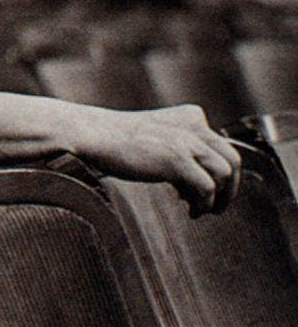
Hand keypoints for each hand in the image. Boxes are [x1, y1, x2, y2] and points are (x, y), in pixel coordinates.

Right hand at [76, 104, 240, 216]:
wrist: (92, 134)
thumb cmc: (118, 140)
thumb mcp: (157, 134)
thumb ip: (181, 145)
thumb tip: (202, 181)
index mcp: (190, 117)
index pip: (222, 147)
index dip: (218, 172)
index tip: (203, 189)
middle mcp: (193, 125)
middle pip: (232, 160)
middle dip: (229, 188)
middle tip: (216, 206)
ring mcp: (186, 140)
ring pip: (225, 174)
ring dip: (218, 198)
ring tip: (199, 210)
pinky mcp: (176, 158)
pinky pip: (207, 188)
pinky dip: (202, 204)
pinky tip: (189, 209)